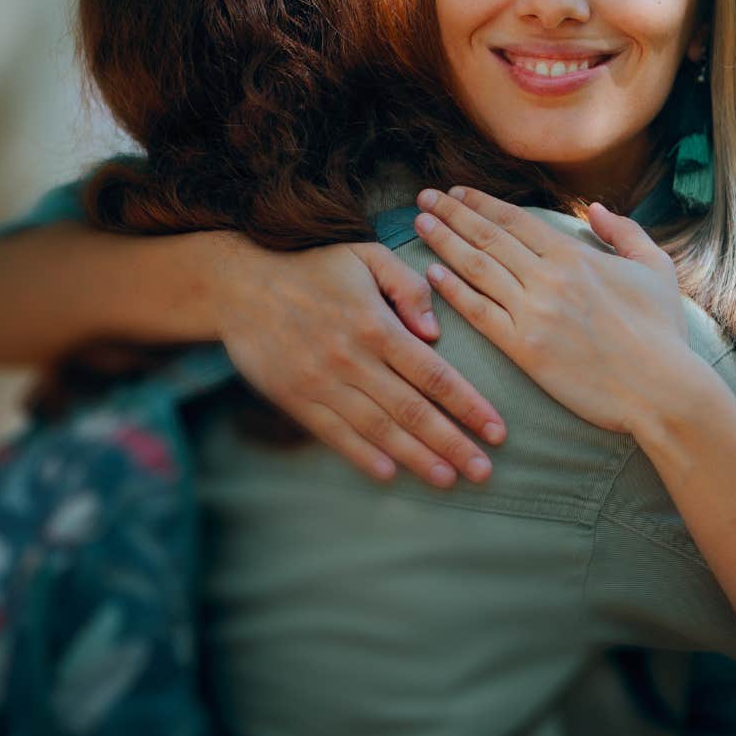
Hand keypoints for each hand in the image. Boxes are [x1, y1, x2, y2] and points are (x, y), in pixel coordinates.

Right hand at [208, 235, 505, 484]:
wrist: (239, 285)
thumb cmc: (313, 266)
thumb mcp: (367, 256)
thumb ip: (408, 286)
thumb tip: (436, 331)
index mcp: (377, 325)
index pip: (434, 375)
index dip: (469, 406)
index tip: (497, 430)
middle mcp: (352, 359)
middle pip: (413, 411)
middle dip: (453, 444)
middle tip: (484, 471)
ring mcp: (322, 383)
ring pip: (378, 429)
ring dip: (416, 458)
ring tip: (448, 479)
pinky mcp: (295, 399)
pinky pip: (334, 434)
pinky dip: (362, 456)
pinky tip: (389, 474)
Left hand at [411, 186, 705, 435]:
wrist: (661, 388)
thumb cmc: (663, 331)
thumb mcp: (655, 269)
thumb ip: (624, 233)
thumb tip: (595, 209)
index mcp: (575, 256)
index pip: (516, 220)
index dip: (481, 204)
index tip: (456, 193)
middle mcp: (548, 277)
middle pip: (488, 237)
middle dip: (451, 213)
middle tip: (424, 197)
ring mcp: (533, 313)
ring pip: (477, 268)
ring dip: (444, 243)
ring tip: (419, 225)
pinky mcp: (524, 349)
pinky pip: (479, 313)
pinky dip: (453, 291)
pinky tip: (432, 274)